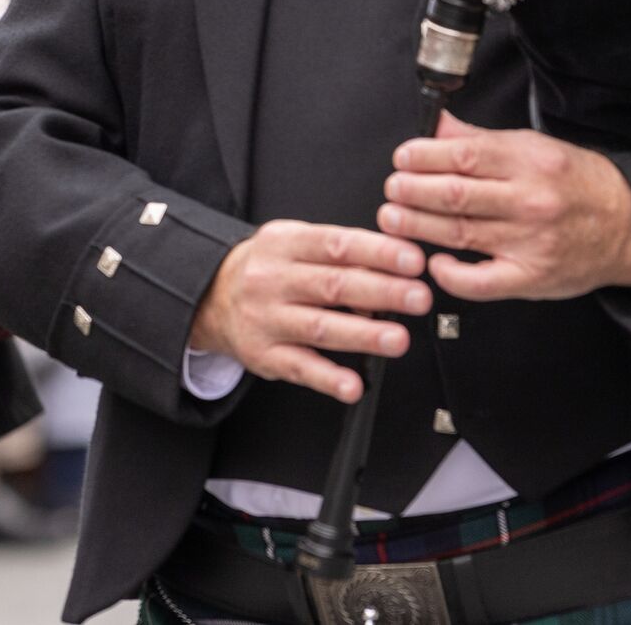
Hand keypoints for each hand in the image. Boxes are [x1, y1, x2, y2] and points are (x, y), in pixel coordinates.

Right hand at [186, 221, 429, 403]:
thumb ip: (341, 254)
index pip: (337, 244)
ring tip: (397, 339)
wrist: (211, 296)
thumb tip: (391, 270)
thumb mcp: (297, 244)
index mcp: (286, 244)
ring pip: (319, 328)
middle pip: (333, 285)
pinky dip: (328, 379)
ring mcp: (267, 319)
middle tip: (419, 297)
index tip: (413, 260)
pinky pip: (300, 368)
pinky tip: (353, 385)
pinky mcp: (264, 355)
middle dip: (382, 292)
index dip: (378, 252)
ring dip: (363, 335)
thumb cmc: (269, 267)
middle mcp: (273, 280)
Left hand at [378, 113, 630, 302]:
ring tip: (393, 218)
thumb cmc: (577, 185)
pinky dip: (449, 273)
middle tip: (393, 187)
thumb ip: (481, 139)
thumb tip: (438, 125)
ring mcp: (530, 242)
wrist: (627, 226)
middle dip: (412, 190)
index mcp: (530, 161)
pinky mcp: (530, 277)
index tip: (403, 157)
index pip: (464, 155)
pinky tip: (433, 261)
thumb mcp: (534, 148)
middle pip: (455, 194)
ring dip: (417, 225)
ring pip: (459, 233)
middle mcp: (530, 200)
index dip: (424, 156)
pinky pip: (479, 281)